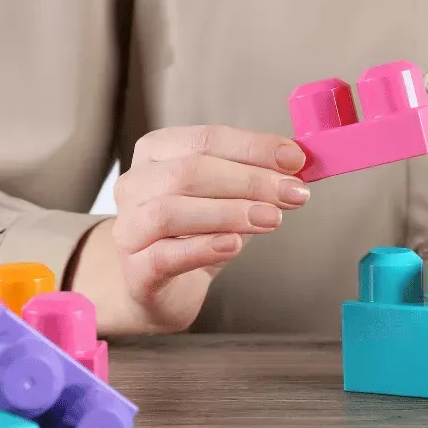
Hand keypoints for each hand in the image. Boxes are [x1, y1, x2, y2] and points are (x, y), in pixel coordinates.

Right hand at [75, 125, 309, 333]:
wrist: (161, 288)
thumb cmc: (196, 233)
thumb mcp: (229, 196)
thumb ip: (257, 177)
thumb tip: (298, 164)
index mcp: (158, 152)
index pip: (207, 139)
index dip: (254, 147)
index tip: (295, 159)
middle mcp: (135, 184)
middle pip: (190, 172)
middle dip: (250, 180)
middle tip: (292, 193)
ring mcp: (129, 227)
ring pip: (171, 211)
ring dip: (229, 212)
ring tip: (272, 219)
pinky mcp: (135, 270)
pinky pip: (164, 255)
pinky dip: (203, 247)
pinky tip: (234, 245)